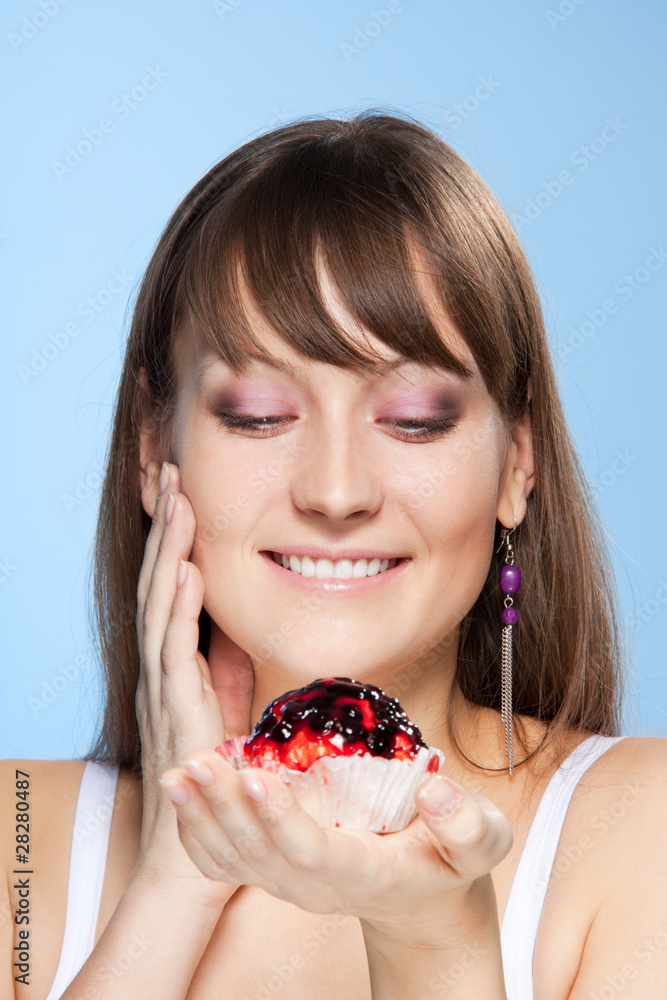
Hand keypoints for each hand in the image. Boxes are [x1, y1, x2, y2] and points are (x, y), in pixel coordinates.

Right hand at [132, 460, 254, 902]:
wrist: (192, 852)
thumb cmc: (210, 778)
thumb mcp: (225, 705)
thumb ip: (225, 665)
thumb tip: (234, 625)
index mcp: (176, 662)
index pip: (170, 588)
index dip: (174, 539)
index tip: (182, 491)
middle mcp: (162, 667)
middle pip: (158, 584)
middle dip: (166, 527)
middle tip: (171, 474)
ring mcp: (164, 688)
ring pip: (160, 606)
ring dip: (168, 551)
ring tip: (178, 501)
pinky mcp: (177, 712)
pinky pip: (175, 652)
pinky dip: (178, 608)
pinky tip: (184, 571)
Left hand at [158, 747, 512, 934]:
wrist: (420, 894)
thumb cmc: (451, 859)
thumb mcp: (481, 842)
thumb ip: (467, 824)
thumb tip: (437, 791)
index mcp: (364, 874)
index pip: (312, 852)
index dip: (282, 818)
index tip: (257, 776)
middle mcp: (315, 886)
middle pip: (259, 855)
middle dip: (225, 808)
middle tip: (196, 761)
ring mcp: (289, 882)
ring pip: (235, 858)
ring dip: (200, 816)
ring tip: (175, 773)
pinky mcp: (274, 871)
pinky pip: (226, 860)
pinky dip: (198, 831)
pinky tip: (180, 795)